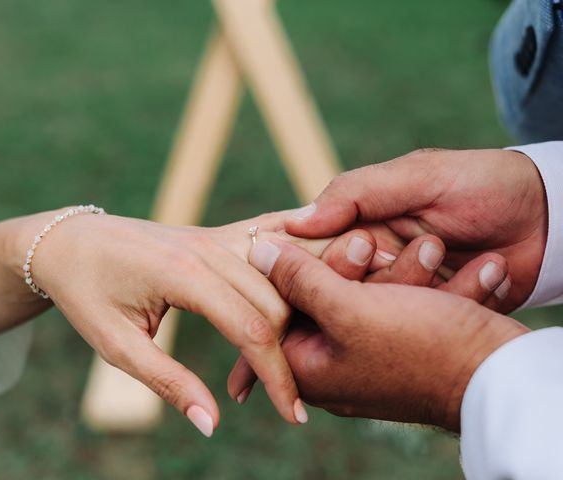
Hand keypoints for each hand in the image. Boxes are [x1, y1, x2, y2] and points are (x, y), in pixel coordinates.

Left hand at [5, 210, 329, 434]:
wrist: (69, 242)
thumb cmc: (87, 294)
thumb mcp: (117, 345)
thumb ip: (168, 382)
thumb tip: (212, 425)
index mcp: (184, 273)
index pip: (252, 328)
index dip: (277, 377)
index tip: (292, 415)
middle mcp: (210, 246)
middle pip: (279, 301)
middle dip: (294, 351)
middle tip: (298, 394)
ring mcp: (218, 235)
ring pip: (284, 273)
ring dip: (305, 306)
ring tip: (321, 345)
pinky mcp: (220, 233)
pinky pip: (272, 237)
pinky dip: (302, 250)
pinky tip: (331, 256)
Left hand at [250, 239, 528, 431]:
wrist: (499, 378)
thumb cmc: (420, 348)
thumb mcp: (349, 309)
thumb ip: (298, 279)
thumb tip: (257, 252)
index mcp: (307, 365)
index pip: (281, 305)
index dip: (304, 266)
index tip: (340, 242)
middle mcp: (333, 366)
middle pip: (328, 298)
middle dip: (367, 267)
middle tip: (383, 243)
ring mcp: (368, 358)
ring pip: (370, 297)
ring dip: (404, 271)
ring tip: (434, 249)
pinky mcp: (401, 349)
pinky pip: (400, 307)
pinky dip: (422, 287)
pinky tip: (444, 264)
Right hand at [285, 149, 546, 310]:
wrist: (546, 219)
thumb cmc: (481, 184)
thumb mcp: (418, 176)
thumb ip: (355, 193)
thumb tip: (294, 221)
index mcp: (356, 223)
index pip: (311, 249)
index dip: (318, 259)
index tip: (354, 251)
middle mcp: (369, 261)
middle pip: (342, 289)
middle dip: (385, 275)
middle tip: (431, 244)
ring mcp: (399, 290)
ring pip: (382, 312)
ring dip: (428, 285)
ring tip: (458, 250)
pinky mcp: (428, 315)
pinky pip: (423, 325)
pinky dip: (459, 300)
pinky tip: (487, 271)